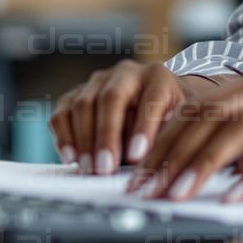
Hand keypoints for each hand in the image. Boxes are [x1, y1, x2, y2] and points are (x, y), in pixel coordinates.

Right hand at [48, 61, 223, 174]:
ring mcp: (98, 81)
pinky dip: (64, 136)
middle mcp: (126, 73)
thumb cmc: (170, 117)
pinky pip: (63, 112)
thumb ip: (169, 139)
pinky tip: (70, 158)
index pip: (151, 98)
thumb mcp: (180, 123)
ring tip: (89, 169)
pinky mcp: (76, 94)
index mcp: (157, 77)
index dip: (143, 127)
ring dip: (83, 140)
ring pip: (83, 104)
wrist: (154, 101)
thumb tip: (154, 168)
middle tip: (105, 168)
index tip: (137, 156)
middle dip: (106, 136)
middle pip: (111, 98)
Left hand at [126, 65, 242, 202]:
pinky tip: (233, 198)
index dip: (166, 141)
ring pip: (239, 131)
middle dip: (172, 155)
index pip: (202, 108)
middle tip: (146, 187)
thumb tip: (192, 163)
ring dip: (203, 166)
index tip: (140, 173)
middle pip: (212, 117)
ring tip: (178, 194)